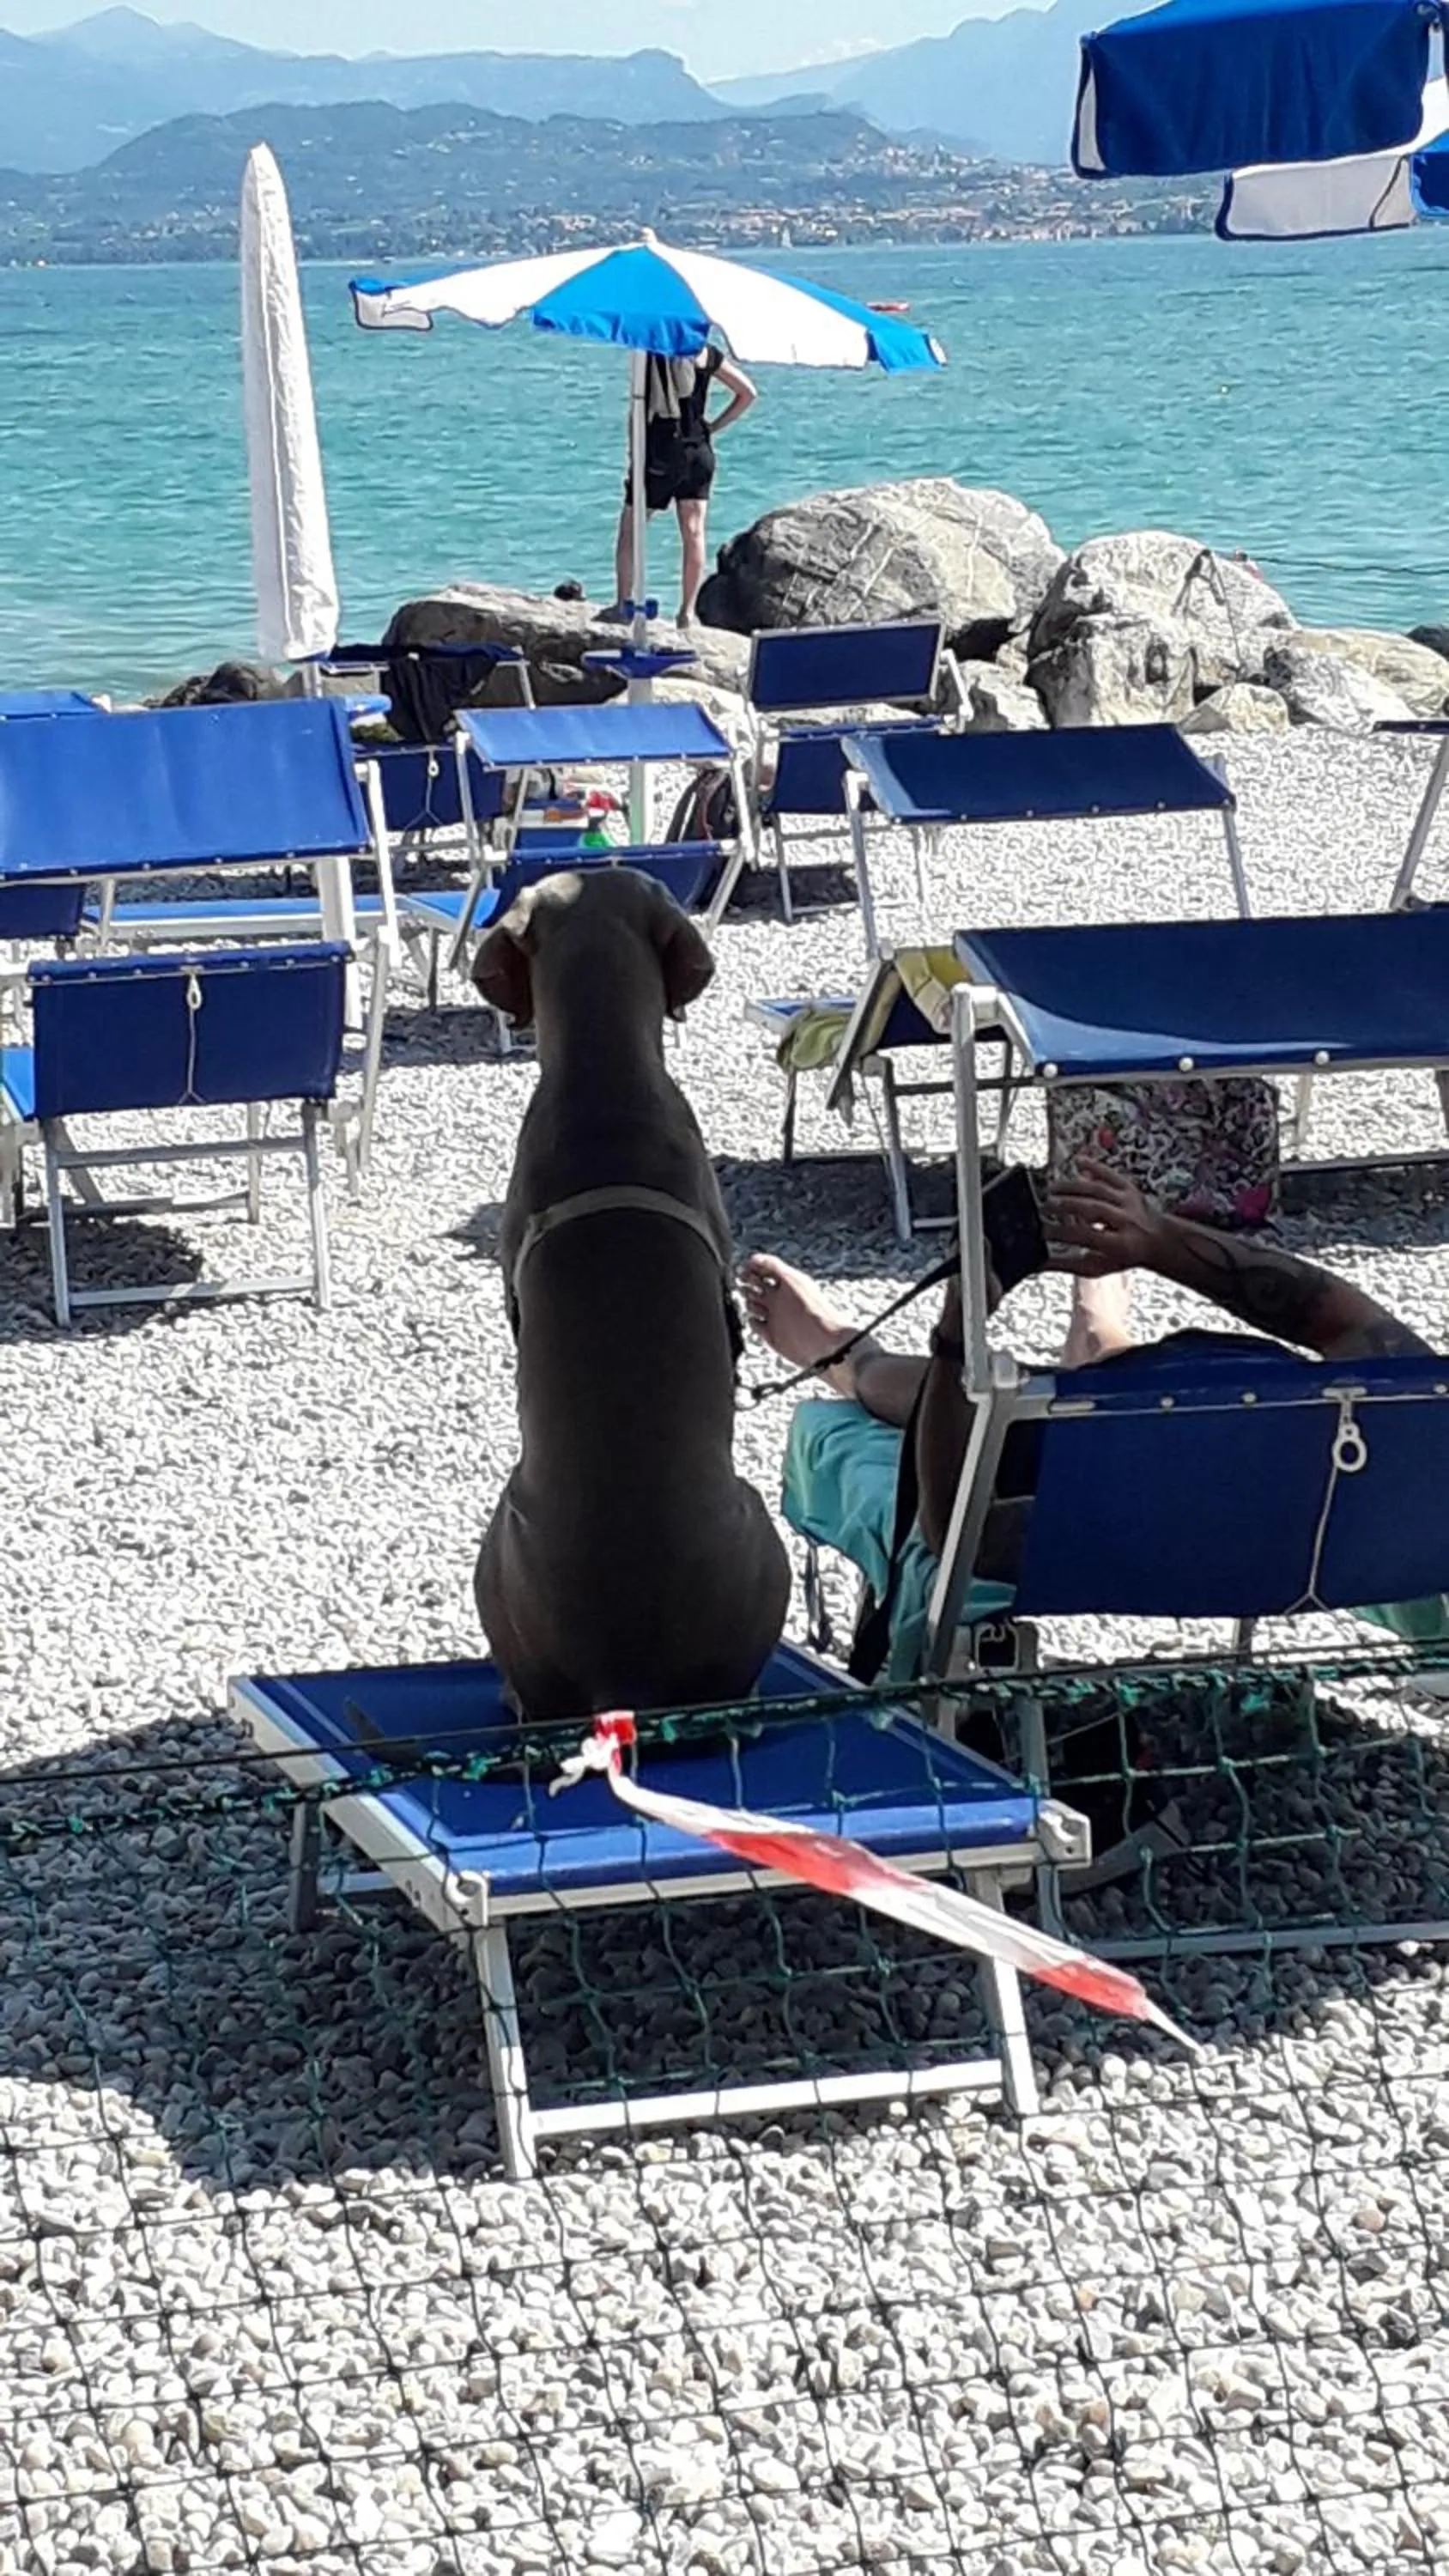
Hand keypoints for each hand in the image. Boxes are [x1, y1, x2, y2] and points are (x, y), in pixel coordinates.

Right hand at [1046, 1159, 1166, 1275]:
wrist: (1157, 1240)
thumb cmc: (1123, 1255)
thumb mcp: (1097, 1267)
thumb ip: (1068, 1265)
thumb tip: (1039, 1264)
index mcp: (1120, 1244)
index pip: (1088, 1235)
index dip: (1064, 1232)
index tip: (1044, 1231)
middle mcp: (1127, 1220)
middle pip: (1094, 1208)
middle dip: (1067, 1205)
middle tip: (1045, 1206)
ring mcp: (1129, 1201)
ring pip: (1098, 1189)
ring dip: (1073, 1187)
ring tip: (1052, 1190)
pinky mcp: (1128, 1187)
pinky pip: (1110, 1174)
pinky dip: (1094, 1166)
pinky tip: (1077, 1162)